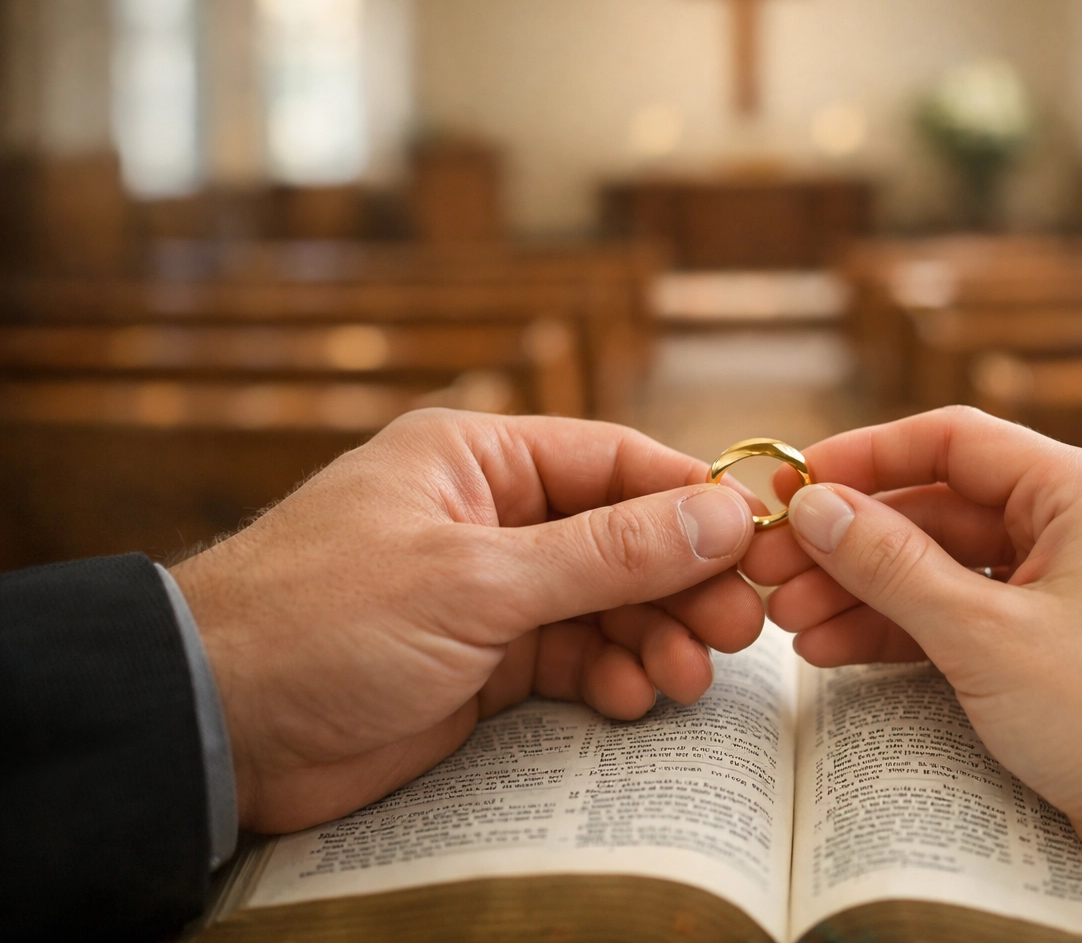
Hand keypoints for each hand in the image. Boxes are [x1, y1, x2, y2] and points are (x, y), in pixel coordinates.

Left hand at [173, 410, 762, 833]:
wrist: (218, 729)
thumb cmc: (324, 620)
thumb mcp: (477, 581)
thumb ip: (607, 553)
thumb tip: (721, 515)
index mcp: (479, 459)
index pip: (616, 462)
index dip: (691, 501)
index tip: (756, 545)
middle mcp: (491, 517)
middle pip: (622, 538)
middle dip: (681, 583)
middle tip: (736, 631)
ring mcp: (489, 592)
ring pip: (605, 605)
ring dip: (653, 639)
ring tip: (686, 678)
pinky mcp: (483, 662)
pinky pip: (574, 659)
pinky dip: (611, 677)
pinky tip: (634, 699)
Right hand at [746, 407, 1081, 942]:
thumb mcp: (983, 633)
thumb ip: (891, 564)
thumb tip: (817, 506)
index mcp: (1081, 491)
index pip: (954, 441)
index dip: (865, 458)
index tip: (796, 482)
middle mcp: (1078, 524)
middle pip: (940, 510)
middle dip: (852, 543)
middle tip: (775, 569)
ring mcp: (1069, 586)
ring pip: (946, 568)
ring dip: (868, 593)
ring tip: (792, 623)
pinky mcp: (1058, 643)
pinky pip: (968, 616)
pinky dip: (906, 631)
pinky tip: (838, 649)